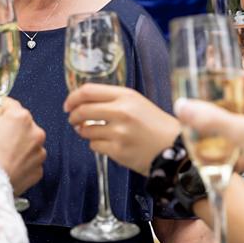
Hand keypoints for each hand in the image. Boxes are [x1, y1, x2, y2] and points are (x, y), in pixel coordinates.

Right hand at [0, 97, 45, 194]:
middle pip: (20, 124)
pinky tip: (7, 164)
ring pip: (27, 143)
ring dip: (16, 145)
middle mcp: (35, 133)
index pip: (9, 104)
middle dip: (8, 128)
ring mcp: (38, 153)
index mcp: (20, 117)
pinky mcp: (37, 170)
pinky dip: (20, 162)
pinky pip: (29, 161)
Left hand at [64, 84, 179, 173]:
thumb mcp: (137, 102)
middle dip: (73, 116)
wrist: (175, 147)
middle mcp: (121, 112)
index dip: (72, 98)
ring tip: (95, 132)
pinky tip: (108, 143)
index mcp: (126, 96)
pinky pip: (94, 146)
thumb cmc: (154, 124)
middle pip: (82, 110)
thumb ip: (112, 99)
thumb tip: (81, 102)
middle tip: (74, 120)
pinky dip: (96, 145)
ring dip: (84, 132)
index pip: (88, 91)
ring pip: (85, 130)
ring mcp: (119, 132)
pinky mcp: (118, 151)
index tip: (68, 105)